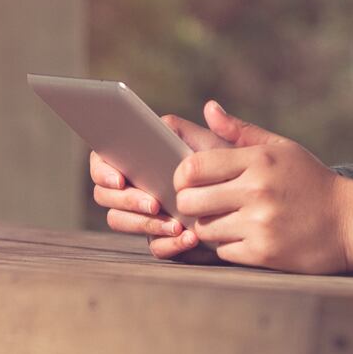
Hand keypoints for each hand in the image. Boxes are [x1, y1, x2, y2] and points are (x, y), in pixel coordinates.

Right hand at [90, 115, 229, 259]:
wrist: (249, 208)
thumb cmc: (233, 172)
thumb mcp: (226, 149)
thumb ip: (221, 128)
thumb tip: (211, 107)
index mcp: (139, 157)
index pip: (103, 160)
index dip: (103, 170)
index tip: (120, 179)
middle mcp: (135, 185)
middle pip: (105, 195)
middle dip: (127, 201)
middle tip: (153, 203)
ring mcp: (143, 213)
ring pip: (121, 221)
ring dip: (145, 223)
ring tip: (175, 225)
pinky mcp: (159, 238)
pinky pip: (152, 246)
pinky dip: (168, 243)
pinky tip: (188, 238)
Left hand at [172, 100, 352, 273]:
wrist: (351, 223)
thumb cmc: (311, 182)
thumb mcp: (281, 149)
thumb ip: (241, 132)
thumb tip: (209, 109)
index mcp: (258, 161)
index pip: (193, 167)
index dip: (181, 176)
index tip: (189, 181)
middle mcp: (257, 191)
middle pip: (190, 201)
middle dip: (189, 204)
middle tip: (201, 204)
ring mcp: (260, 224)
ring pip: (204, 229)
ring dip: (208, 226)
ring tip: (224, 220)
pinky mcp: (264, 253)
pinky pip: (223, 251)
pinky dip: (228, 246)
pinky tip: (244, 237)